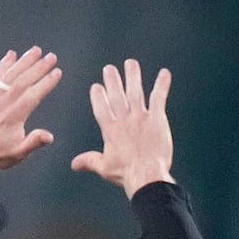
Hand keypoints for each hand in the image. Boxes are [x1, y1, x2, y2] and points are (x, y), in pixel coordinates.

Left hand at [0, 46, 61, 195]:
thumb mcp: (19, 153)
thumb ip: (34, 142)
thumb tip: (49, 136)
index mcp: (13, 117)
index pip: (33, 95)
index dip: (46, 82)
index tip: (57, 72)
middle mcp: (3, 104)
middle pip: (23, 80)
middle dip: (38, 67)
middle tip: (52, 57)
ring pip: (10, 75)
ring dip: (24, 61)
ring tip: (36, 50)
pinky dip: (4, 65)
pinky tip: (11, 55)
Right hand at [72, 59, 175, 197]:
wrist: (147, 175)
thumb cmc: (127, 173)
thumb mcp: (104, 167)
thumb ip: (89, 161)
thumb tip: (74, 164)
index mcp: (110, 130)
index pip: (101, 107)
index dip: (98, 96)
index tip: (96, 86)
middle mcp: (124, 120)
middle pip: (116, 95)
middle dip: (112, 80)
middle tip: (109, 68)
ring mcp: (140, 118)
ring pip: (135, 92)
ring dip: (133, 76)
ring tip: (130, 63)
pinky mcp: (157, 119)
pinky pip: (159, 98)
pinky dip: (162, 85)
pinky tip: (164, 73)